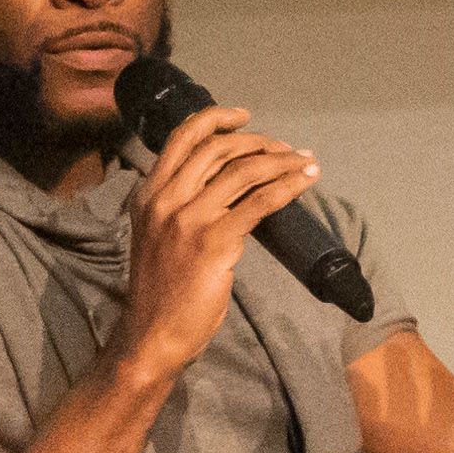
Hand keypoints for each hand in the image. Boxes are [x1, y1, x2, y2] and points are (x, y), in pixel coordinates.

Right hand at [111, 99, 322, 387]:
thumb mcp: (157, 235)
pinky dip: (288, 186)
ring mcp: (187, 219)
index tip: (244, 117)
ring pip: (244, 171)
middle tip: (286, 149)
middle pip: (218, 148)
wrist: (151, 335)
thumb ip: (179, 205)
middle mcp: (165, 199)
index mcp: (148, 194)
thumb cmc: (160, 291)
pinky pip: (259, 202)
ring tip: (305, 162)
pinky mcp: (213, 242)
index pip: (181, 138)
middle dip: (259, 142)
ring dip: (282, 161)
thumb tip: (226, 184)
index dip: (215, 119)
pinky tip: (305, 182)